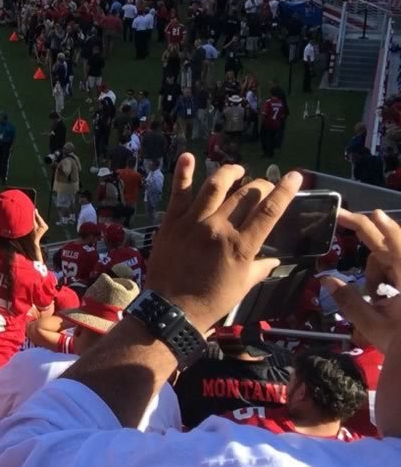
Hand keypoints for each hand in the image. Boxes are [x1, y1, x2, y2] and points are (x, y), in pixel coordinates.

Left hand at [143, 153, 300, 334]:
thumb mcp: (244, 285)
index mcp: (242, 245)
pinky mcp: (171, 222)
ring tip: (237, 170)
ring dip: (229, 173)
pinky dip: (184, 173)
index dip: (284, 190)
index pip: (270, 210)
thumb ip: (260, 267)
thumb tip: (275, 258)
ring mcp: (193, 222)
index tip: (294, 176)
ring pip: (215, 186)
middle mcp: (219, 228)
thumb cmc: (212, 301)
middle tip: (263, 184)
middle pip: (245, 195)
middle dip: (259, 185)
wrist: (172, 309)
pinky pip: (178, 192)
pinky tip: (189, 156)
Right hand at [321, 209, 400, 354]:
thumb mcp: (374, 327)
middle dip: (368, 235)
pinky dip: (384, 275)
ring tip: (372, 295)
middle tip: (343, 218)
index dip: (385, 230)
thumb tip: (326, 280)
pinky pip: (396, 270)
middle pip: (389, 248)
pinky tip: (379, 293)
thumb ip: (350, 301)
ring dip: (376, 270)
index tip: (372, 213)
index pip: (397, 250)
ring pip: (391, 260)